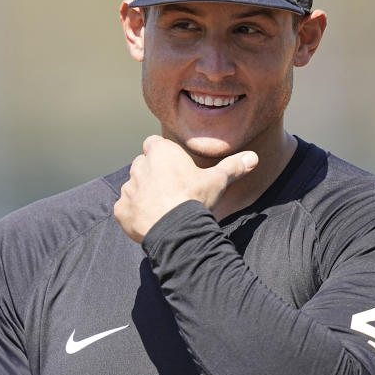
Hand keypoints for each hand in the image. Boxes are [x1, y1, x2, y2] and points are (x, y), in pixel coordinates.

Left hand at [114, 135, 257, 242]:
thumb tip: (254, 157)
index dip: (163, 154)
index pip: (154, 144)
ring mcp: (128, 188)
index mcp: (160, 152)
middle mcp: (139, 166)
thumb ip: (233, 167)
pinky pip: (125, 208)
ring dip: (143, 194)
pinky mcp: (120, 209)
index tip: (173, 166)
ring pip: (133, 187)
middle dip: (153, 175)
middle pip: (143, 165)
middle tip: (170, 190)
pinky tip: (150, 221)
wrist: (176, 231)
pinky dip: (134, 214)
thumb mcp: (218, 181)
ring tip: (162, 208)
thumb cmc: (195, 200)